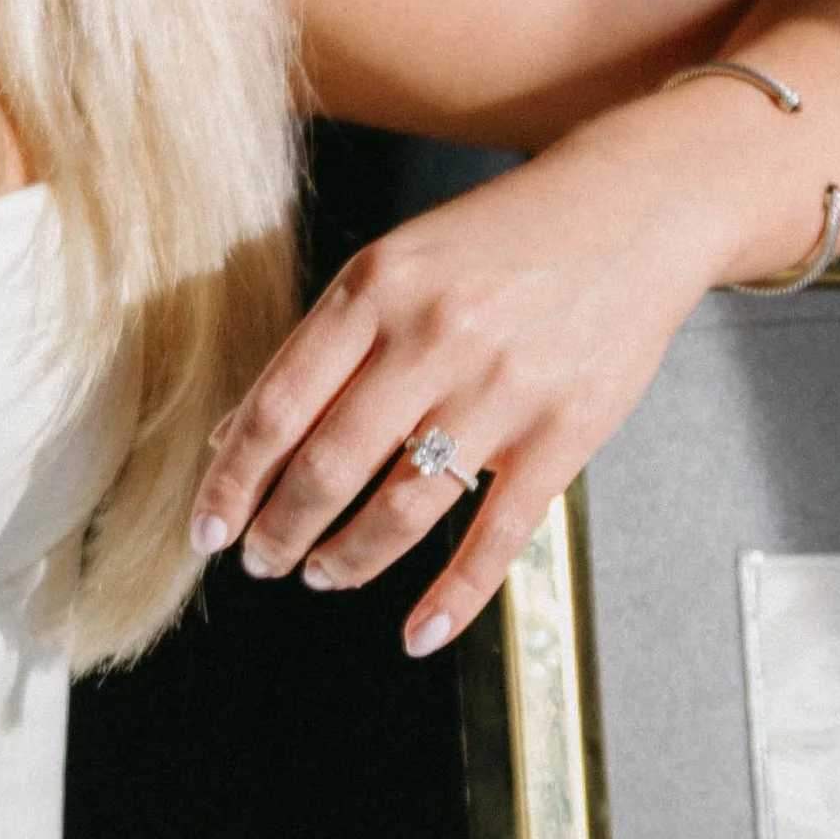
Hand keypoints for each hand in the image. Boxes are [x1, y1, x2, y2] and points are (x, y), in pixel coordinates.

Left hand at [189, 143, 716, 653]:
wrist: (633, 206)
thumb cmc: (498, 237)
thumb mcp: (394, 263)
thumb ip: (320, 346)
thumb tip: (237, 435)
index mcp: (376, 286)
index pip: (278, 406)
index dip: (232, 478)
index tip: (206, 526)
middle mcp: (434, 335)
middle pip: (329, 464)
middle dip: (279, 529)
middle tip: (258, 560)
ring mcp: (503, 388)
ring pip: (403, 508)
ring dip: (348, 558)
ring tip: (321, 574)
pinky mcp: (566, 433)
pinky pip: (497, 535)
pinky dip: (452, 598)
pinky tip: (417, 632)